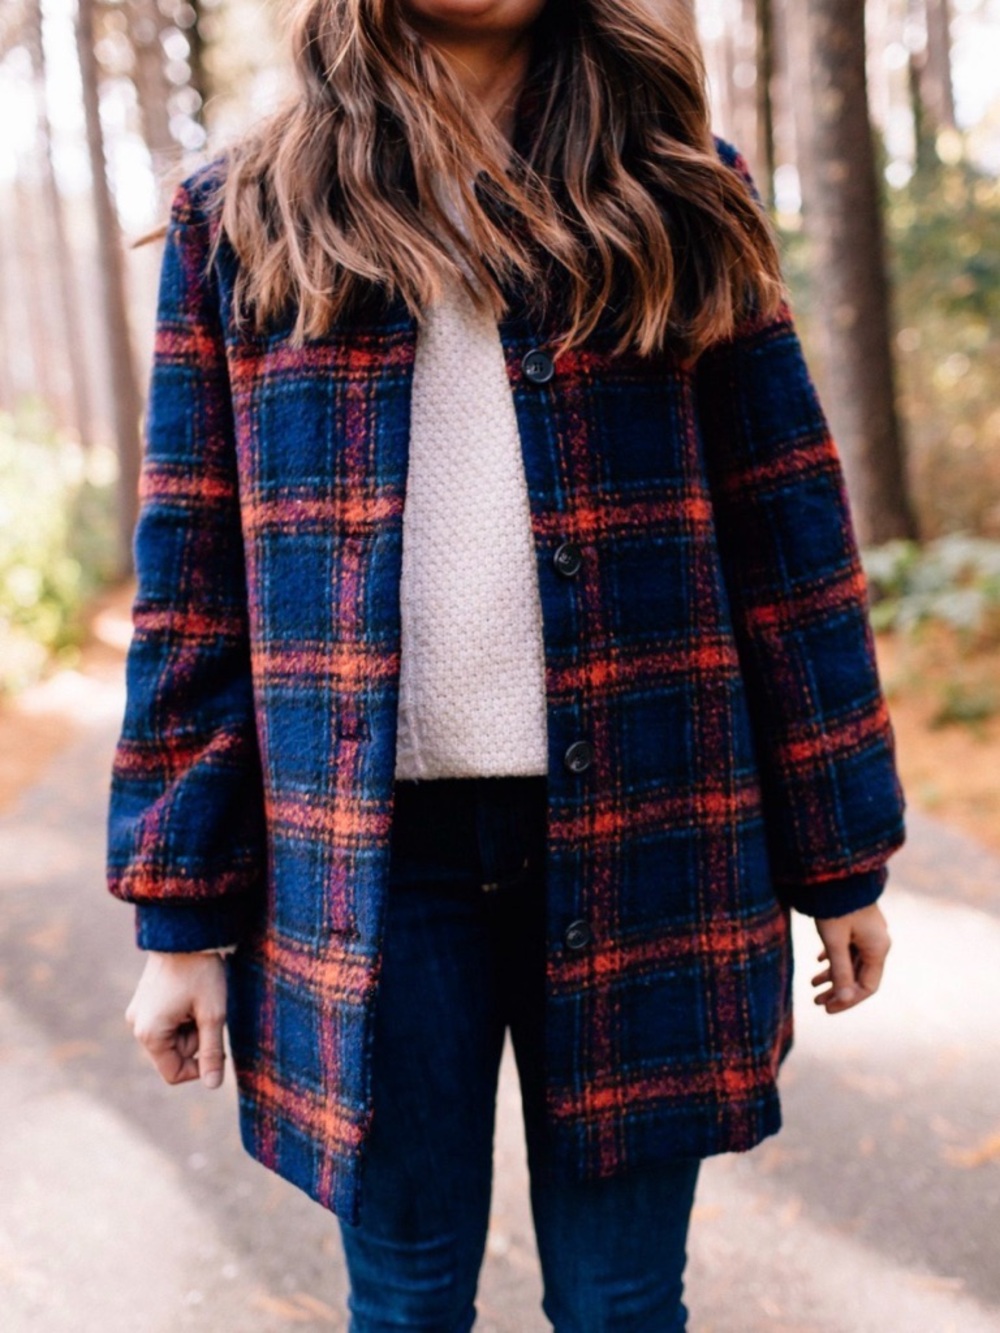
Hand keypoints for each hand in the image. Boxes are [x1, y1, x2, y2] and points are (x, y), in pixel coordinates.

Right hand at [124, 951, 228, 1087]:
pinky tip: (192, 994)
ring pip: (172, 1038)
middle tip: (210, 1013)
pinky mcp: (145, 1001)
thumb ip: (212, 1052)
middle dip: (196, 1041)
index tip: (217, 1047)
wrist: (186, 932)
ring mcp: (139, 1012)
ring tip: (201, 1000)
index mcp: (149, 1034)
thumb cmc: (201, 972)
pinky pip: (167, 1022)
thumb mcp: (213, 1014)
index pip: (173, 1074)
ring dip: (191, 1027)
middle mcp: (137, 1026)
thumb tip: (213, 1086)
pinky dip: (184, 1015)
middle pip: (173, 1055)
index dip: (198, 1068)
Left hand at [811, 902, 890, 1013]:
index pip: (867, 987)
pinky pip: (849, 946)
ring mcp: (868, 931)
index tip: (826, 1008)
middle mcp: (877, 941)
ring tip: (811, 985)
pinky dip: (834, 957)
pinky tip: (818, 961)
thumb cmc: (836, 905)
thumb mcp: (835, 940)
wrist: (836, 871)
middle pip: (859, 975)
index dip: (848, 1001)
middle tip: (816, 1002)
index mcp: (878, 948)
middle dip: (838, 990)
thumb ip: (840, 971)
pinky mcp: (858, 921)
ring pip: (852, 961)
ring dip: (833, 974)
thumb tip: (844, 1000)